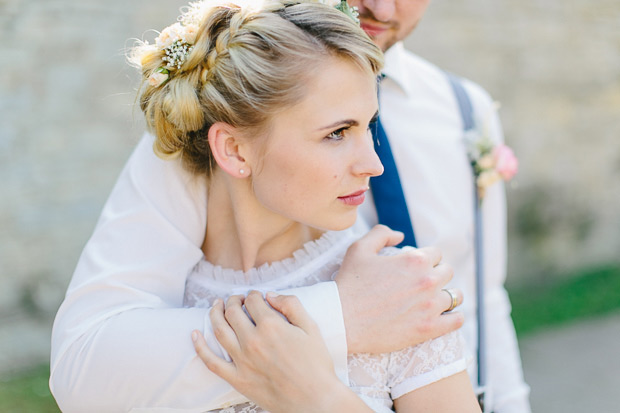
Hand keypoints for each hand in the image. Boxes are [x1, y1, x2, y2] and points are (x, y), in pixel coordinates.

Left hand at [192, 291, 371, 412]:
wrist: (315, 400)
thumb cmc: (316, 364)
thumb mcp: (311, 328)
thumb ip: (292, 305)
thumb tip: (270, 295)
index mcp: (271, 326)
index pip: (253, 301)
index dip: (253, 295)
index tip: (255, 296)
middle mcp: (253, 340)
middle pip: (233, 312)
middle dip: (233, 300)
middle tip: (236, 299)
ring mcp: (242, 360)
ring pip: (219, 329)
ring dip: (214, 313)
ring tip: (216, 305)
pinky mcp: (237, 379)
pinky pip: (211, 362)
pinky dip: (200, 347)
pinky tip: (195, 334)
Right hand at [335, 225, 463, 353]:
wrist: (341, 320)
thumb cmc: (348, 283)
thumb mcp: (359, 248)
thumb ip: (382, 234)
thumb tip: (400, 235)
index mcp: (415, 260)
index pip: (436, 253)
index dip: (426, 258)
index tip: (417, 267)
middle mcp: (427, 281)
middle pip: (447, 272)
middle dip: (437, 274)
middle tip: (423, 283)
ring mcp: (430, 306)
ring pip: (456, 295)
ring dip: (447, 295)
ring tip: (434, 299)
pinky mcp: (428, 329)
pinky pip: (456, 320)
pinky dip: (453, 317)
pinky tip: (443, 316)